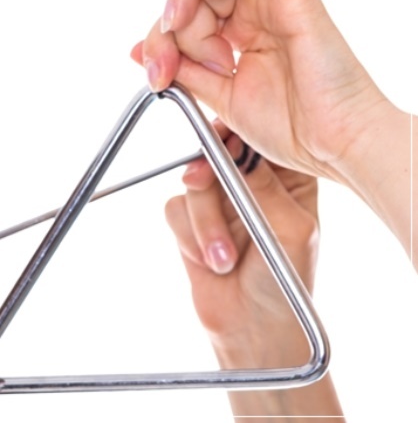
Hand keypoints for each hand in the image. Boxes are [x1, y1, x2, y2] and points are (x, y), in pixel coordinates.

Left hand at [134, 0, 389, 184]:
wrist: (330, 147)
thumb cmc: (290, 127)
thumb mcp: (218, 98)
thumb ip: (183, 69)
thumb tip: (138, 51)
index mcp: (234, 30)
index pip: (182, 5)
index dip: (159, 36)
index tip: (159, 76)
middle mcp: (252, 8)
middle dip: (172, 14)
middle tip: (176, 60)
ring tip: (205, 44)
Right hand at [165, 126, 317, 361]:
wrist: (251, 328)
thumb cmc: (284, 284)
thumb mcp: (288, 230)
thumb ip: (261, 187)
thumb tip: (236, 150)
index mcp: (285, 178)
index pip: (256, 139)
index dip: (234, 134)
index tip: (221, 142)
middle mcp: (249, 183)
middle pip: (215, 152)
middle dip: (209, 178)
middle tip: (200, 182)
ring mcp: (219, 201)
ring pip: (192, 184)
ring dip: (204, 224)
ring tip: (223, 259)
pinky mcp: (191, 220)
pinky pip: (175, 209)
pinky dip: (189, 236)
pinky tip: (209, 261)